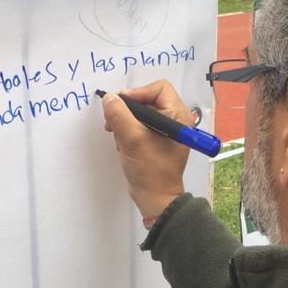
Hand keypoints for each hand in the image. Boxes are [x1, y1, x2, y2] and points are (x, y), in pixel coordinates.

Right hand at [100, 80, 192, 218]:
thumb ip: (119, 115)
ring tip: (120, 140)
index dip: (138, 93)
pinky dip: (129, 133)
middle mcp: (175, 120)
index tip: (121, 105)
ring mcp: (166, 132)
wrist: (156, 199)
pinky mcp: (157, 141)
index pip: (159, 88)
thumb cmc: (150, 169)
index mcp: (178, 115)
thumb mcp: (132, 139)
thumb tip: (109, 98)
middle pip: (147, 101)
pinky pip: (140, 127)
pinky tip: (123, 147)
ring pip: (141, 114)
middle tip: (113, 122)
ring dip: (126, 124)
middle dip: (128, 111)